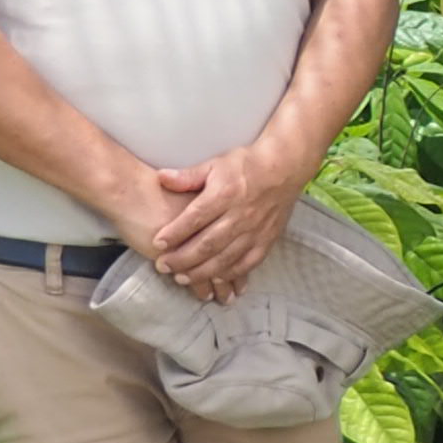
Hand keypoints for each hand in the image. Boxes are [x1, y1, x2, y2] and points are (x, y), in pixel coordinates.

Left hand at [147, 136, 306, 301]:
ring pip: (226, 258)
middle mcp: (241, 215)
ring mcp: (256, 230)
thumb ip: (188, 176)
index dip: (175, 232)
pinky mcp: (267, 239)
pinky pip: (248, 262)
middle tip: (163, 266)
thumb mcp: (215, 163)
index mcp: (226, 194)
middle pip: (208, 243)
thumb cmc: (246, 165)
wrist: (285, 168)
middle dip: (183, 259)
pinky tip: (215, 279)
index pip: (196, 217)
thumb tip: (161, 178)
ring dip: (202, 271)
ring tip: (182, 278)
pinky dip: (231, 274)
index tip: (157, 243)